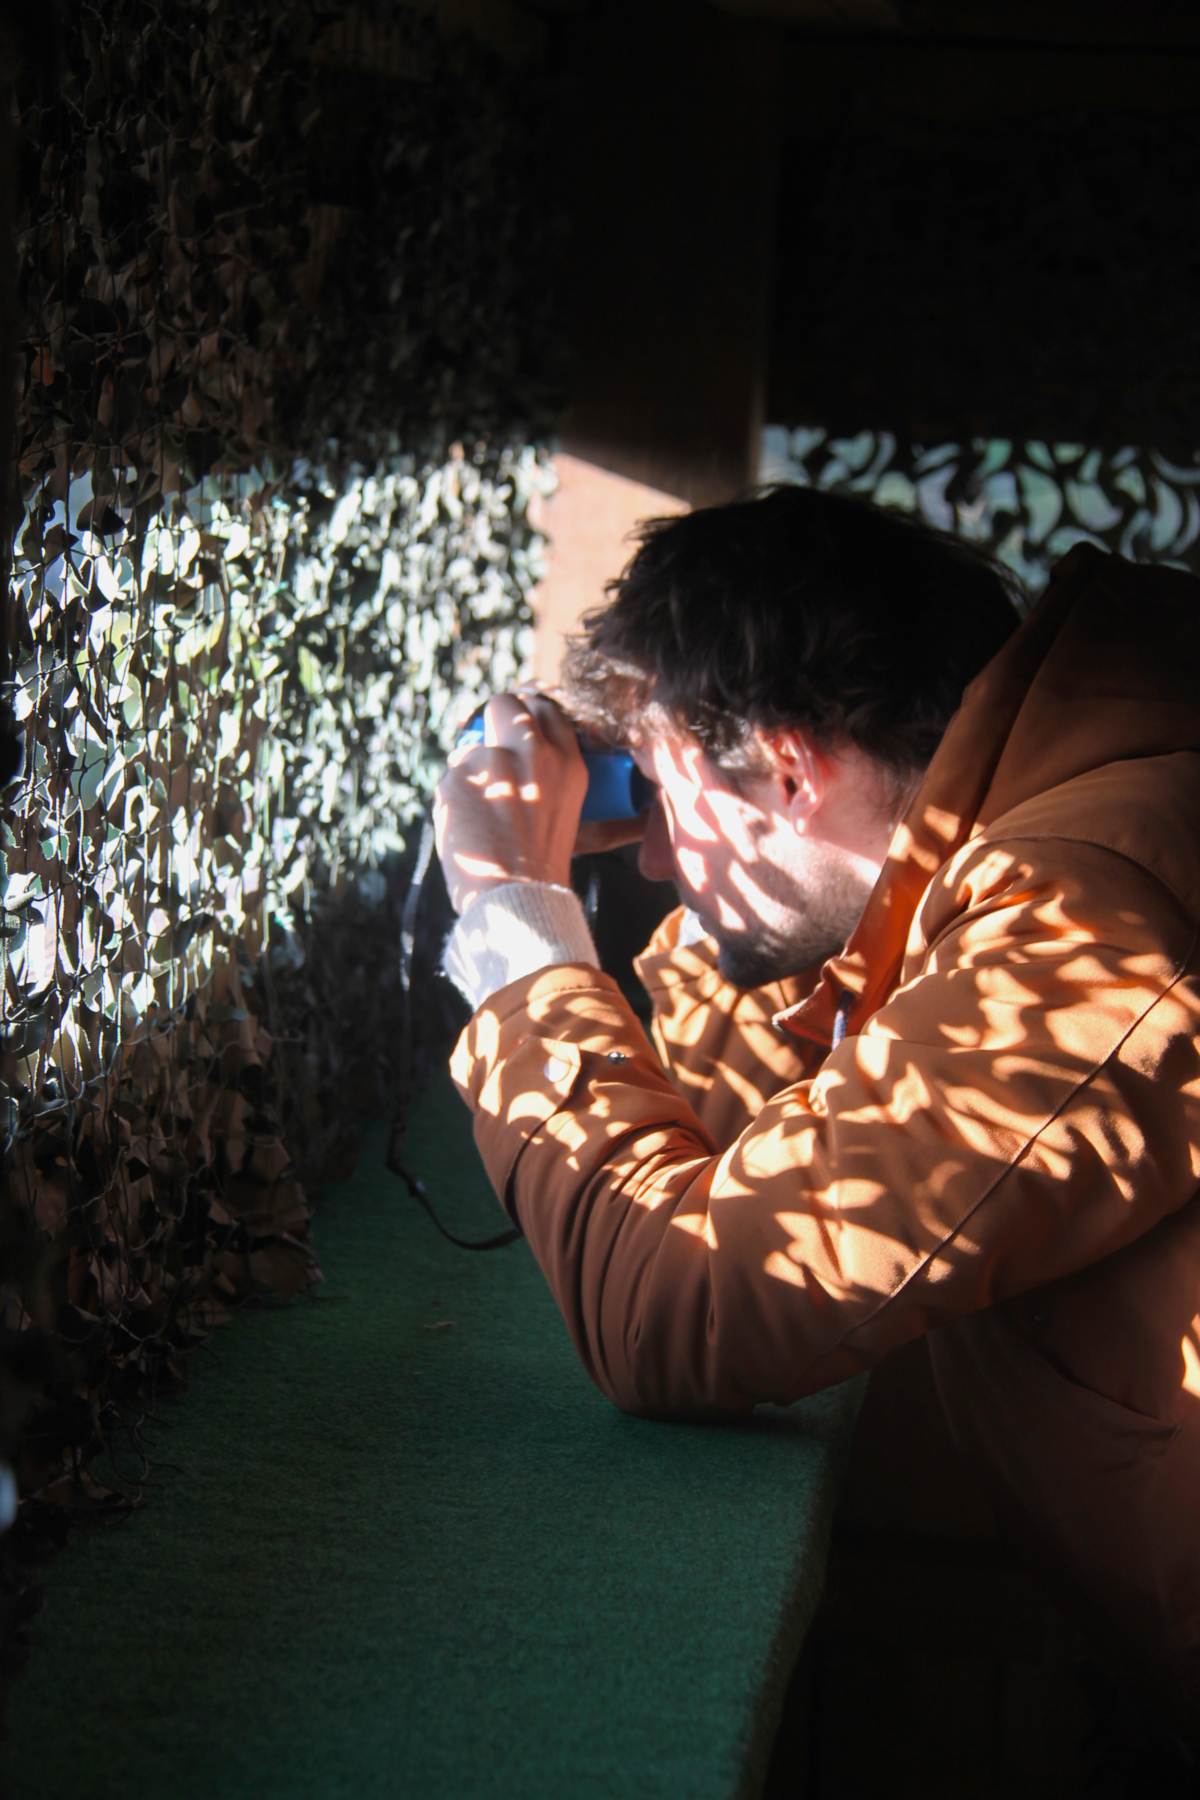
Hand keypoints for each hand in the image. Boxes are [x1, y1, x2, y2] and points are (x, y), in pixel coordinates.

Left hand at [434, 693, 588, 913]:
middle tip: (490, 746)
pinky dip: (453, 800)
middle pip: (507, 704)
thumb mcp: (563, 810)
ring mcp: (494, 763)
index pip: (547, 710)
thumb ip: (543, 775)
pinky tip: (466, 828)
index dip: (529, 714)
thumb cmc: (539, 868)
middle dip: (495, 718)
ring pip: (469, 748)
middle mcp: (534, 754)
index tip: (519, 727)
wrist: (516, 899)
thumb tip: (507, 750)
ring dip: (470, 773)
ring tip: (481, 815)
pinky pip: (449, 778)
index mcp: (568, 765)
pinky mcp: (458, 778)